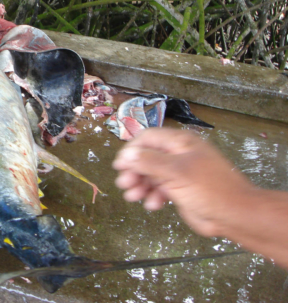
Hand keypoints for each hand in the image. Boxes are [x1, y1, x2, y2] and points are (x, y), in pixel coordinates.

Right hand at [112, 128, 255, 236]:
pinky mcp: (180, 190)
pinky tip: (153, 205)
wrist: (234, 215)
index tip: (119, 164)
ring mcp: (179, 173)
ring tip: (133, 196)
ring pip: (151, 175)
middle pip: (147, 158)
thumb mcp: (177, 171)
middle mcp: (178, 155)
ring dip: (140, 184)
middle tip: (123, 184)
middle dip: (134, 170)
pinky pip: (160, 189)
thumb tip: (126, 154)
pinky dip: (153, 196)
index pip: (148, 138)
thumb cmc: (208, 188)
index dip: (132, 149)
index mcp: (180, 143)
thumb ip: (149, 161)